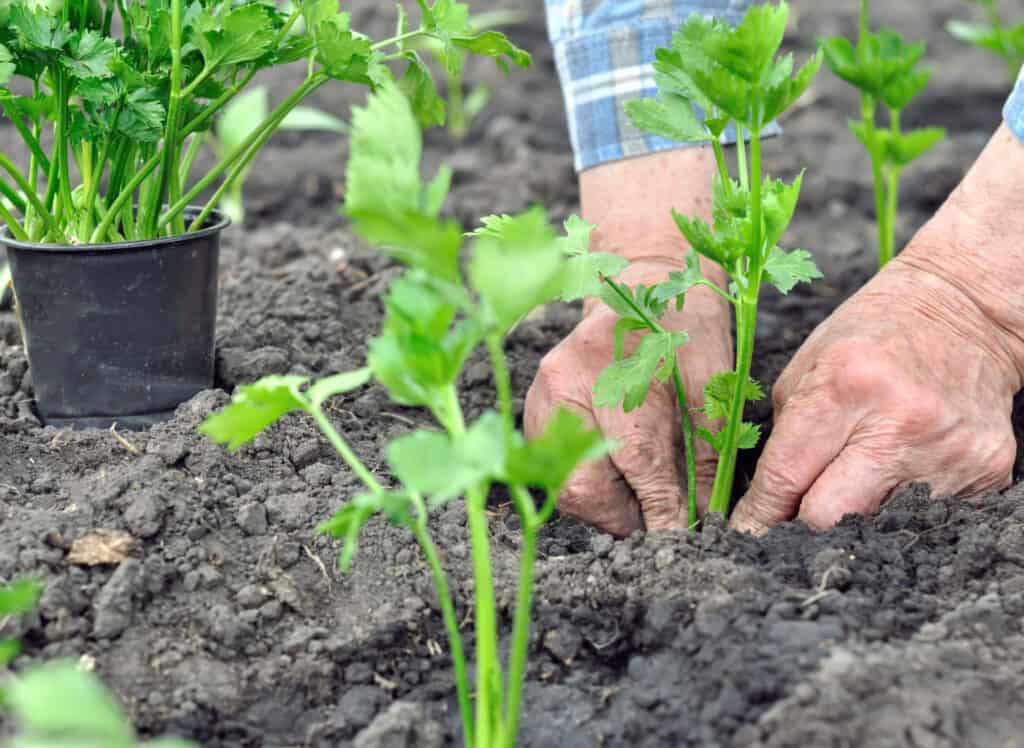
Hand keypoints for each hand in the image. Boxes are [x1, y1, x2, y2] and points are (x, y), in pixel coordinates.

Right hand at [525, 259, 732, 535]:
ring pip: (564, 483)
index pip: (638, 459)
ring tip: (639, 498)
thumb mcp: (710, 379)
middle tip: (658, 521)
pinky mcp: (536, 409)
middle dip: (624, 516)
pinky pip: (555, 466)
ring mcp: (543, 397)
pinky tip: (616, 474)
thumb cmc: (683, 327)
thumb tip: (704, 515)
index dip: (661, 509)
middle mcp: (566, 383)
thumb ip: (706, 449)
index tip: (681, 538)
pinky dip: (587, 481)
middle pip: (584, 482)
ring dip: (604, 505)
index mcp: (617, 365)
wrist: (640, 284)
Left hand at [730, 247, 1022, 533]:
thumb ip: (786, 434)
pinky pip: (927, 515)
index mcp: (846, 384)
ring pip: (877, 524)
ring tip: (860, 473)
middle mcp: (901, 421)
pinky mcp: (987, 469)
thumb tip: (768, 504)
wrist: (968, 312)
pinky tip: (904, 467)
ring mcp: (949, 450)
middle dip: (805, 517)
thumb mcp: (809, 365)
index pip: (787, 475)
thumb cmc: (873, 335)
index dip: (760, 513)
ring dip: (858, 510)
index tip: (746, 533)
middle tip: (799, 506)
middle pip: (830, 516)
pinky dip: (904, 503)